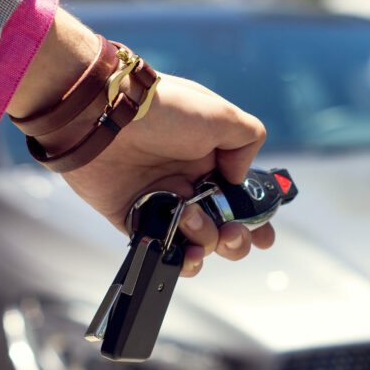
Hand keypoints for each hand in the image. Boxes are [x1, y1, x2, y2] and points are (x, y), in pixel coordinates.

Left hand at [7, 9, 274, 277]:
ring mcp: (163, 201)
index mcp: (211, 159)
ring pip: (197, 241)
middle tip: (232, 233)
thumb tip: (240, 178)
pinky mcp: (133, 217)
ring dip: (206, 240)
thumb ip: (247, 141)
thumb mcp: (221, 114)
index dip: (256, 218)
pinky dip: (178, 259)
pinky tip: (186, 255)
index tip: (264, 235)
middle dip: (236, 238)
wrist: (105, 115)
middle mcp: (189, 182)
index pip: (241, 196)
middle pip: (224, 226)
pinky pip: (161, 247)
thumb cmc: (163, 110)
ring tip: (191, 219)